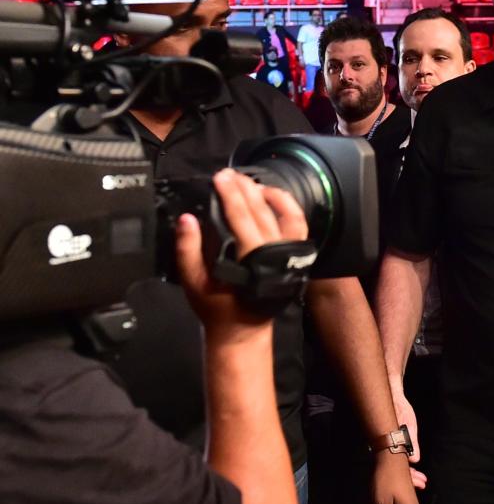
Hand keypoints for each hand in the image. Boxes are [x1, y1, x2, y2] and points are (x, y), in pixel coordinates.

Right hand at [176, 169, 307, 332]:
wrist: (244, 330)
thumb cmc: (217, 308)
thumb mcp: (194, 283)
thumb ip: (188, 250)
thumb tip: (186, 219)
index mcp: (251, 261)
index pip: (241, 219)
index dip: (231, 195)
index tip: (220, 177)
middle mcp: (275, 255)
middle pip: (262, 213)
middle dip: (245, 189)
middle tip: (229, 173)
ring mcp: (289, 255)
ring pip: (287, 217)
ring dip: (271, 195)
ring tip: (250, 182)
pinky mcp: (295, 256)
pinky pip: (297, 227)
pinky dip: (288, 208)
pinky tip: (273, 197)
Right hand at [391, 388, 427, 488]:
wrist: (393, 398)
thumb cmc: (400, 409)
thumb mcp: (409, 424)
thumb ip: (411, 442)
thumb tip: (415, 460)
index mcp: (389, 444)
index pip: (399, 468)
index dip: (410, 477)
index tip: (420, 482)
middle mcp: (387, 448)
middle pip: (397, 470)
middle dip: (410, 479)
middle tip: (422, 484)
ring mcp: (389, 448)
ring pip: (397, 466)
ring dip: (410, 474)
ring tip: (421, 480)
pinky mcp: (392, 445)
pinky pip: (398, 459)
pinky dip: (407, 466)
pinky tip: (415, 471)